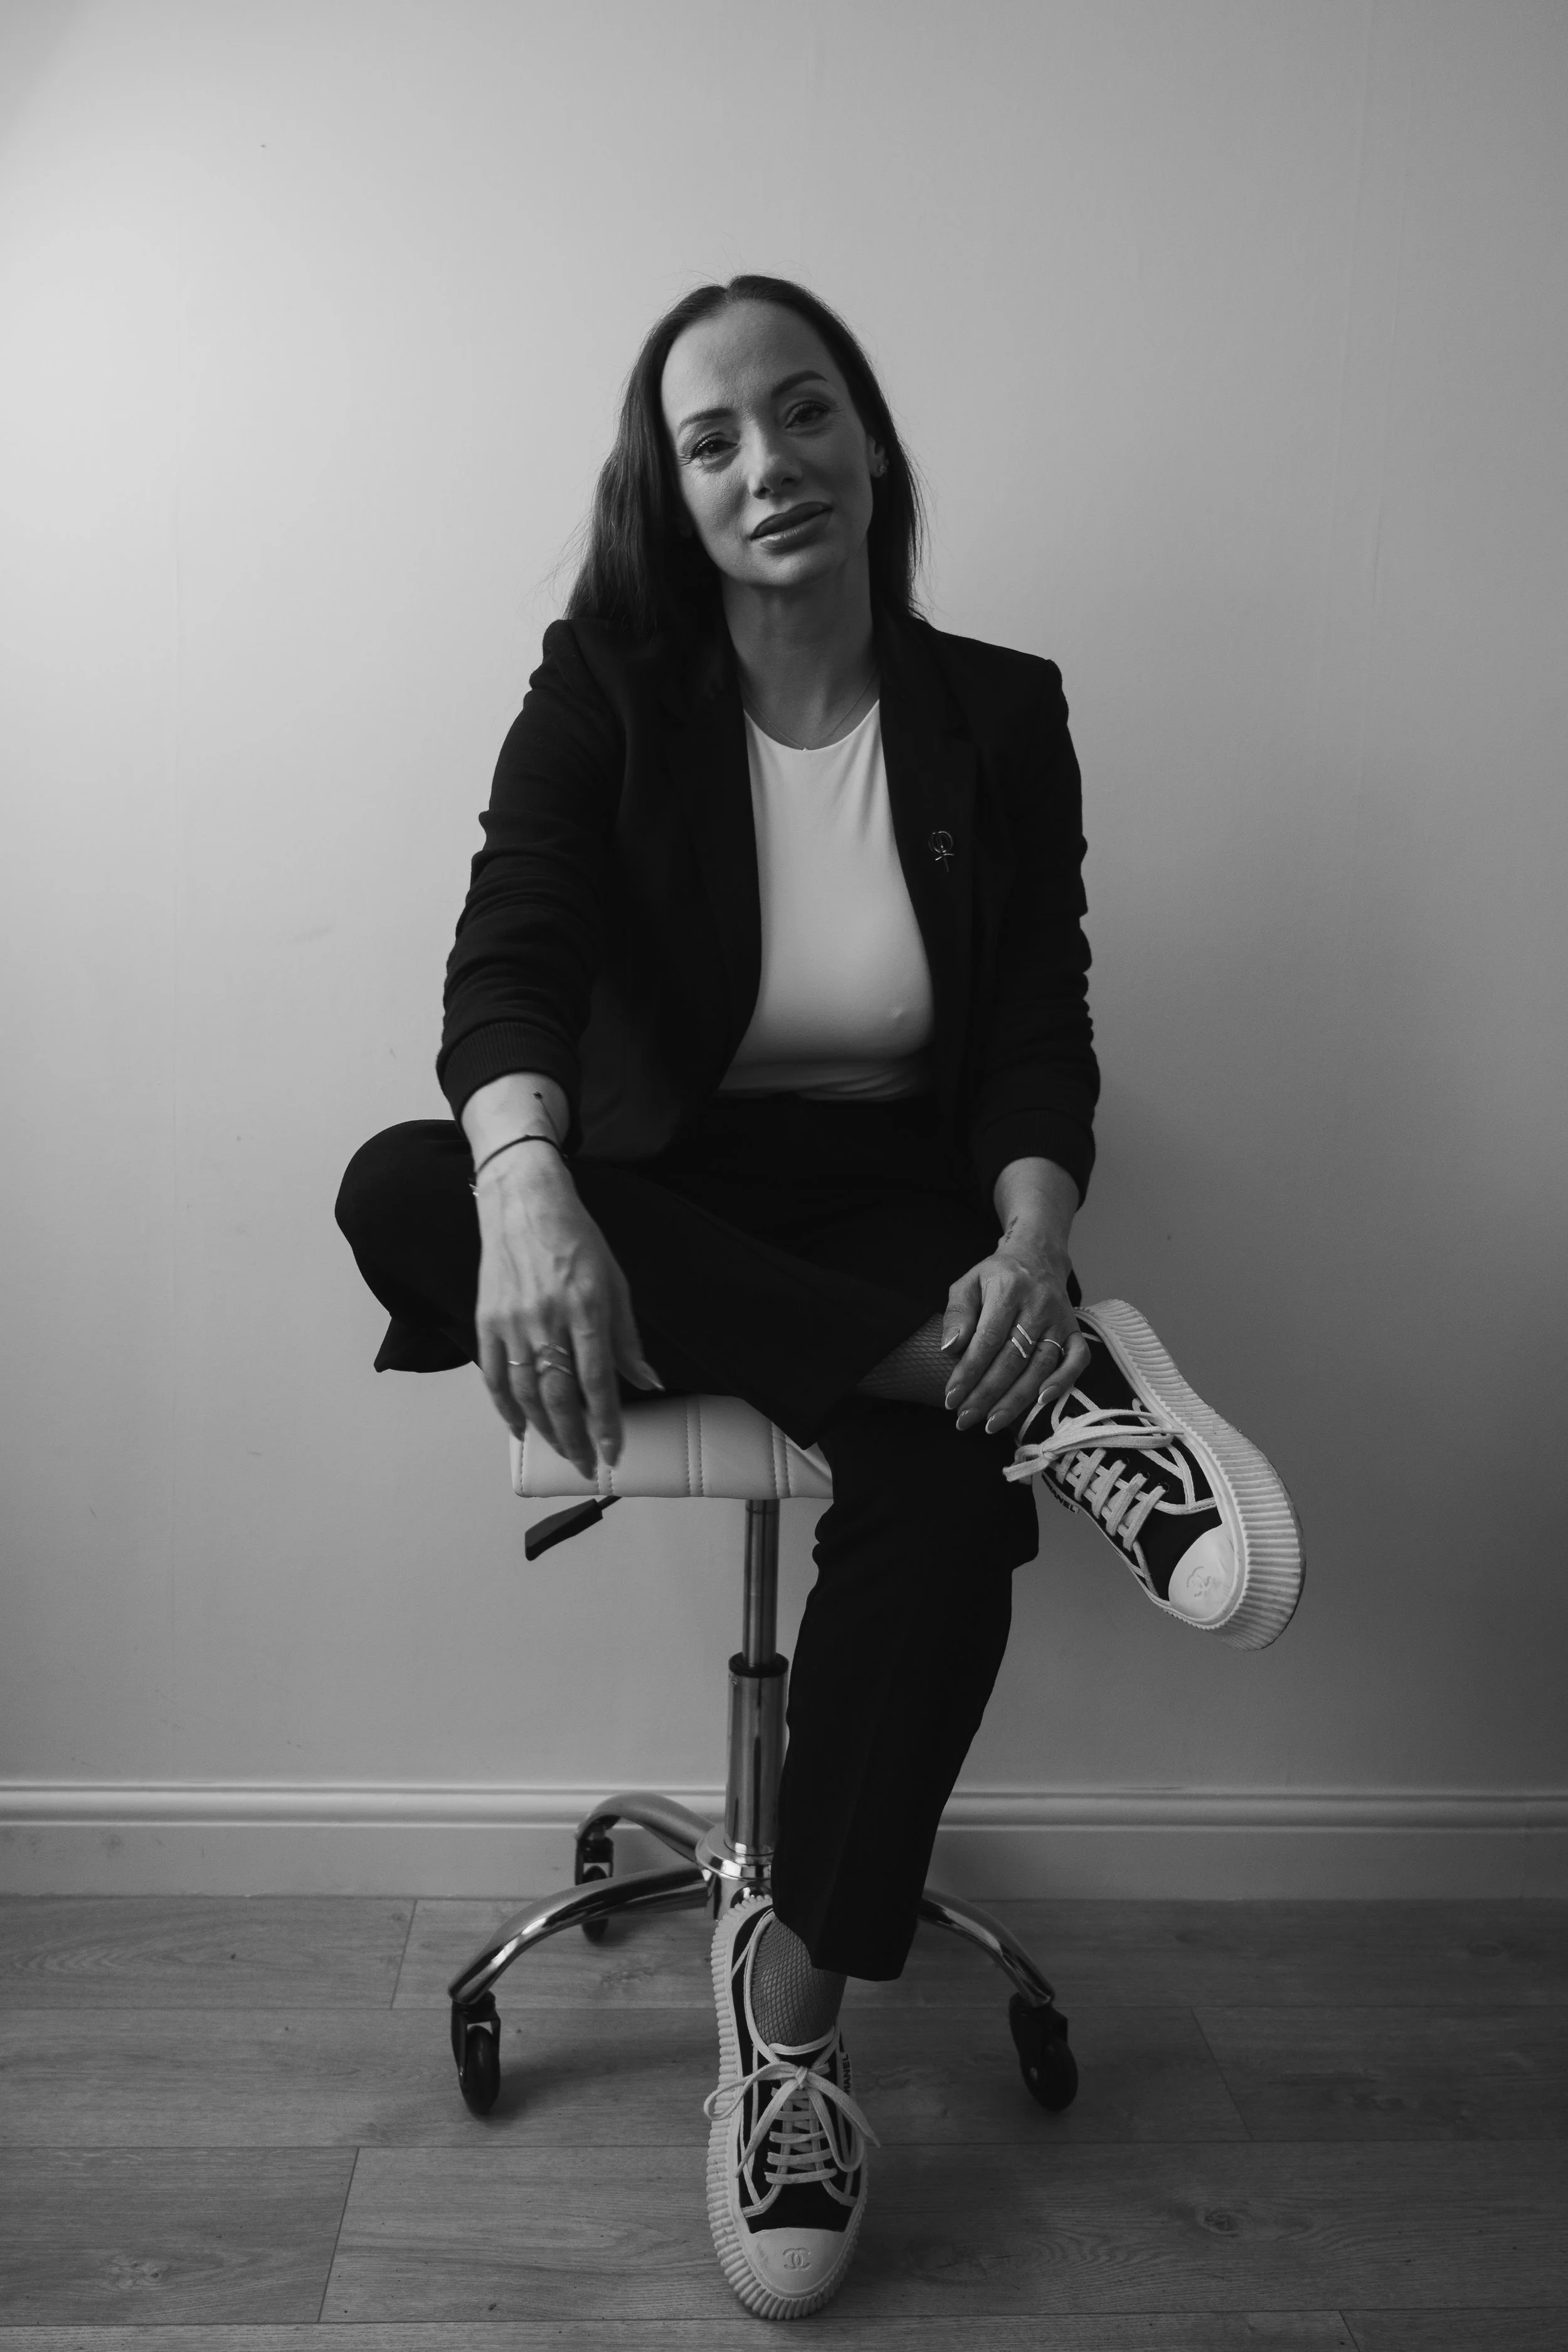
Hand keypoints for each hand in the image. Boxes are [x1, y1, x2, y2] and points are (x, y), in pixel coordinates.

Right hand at [473, 1150, 661, 1475]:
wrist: (523, 1201)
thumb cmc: (576, 1238)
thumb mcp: (614, 1281)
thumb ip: (627, 1338)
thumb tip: (648, 1381)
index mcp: (584, 1307)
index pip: (597, 1381)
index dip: (606, 1422)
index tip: (614, 1452)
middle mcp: (545, 1319)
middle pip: (558, 1396)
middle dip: (575, 1438)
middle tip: (587, 1465)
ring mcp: (511, 1322)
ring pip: (526, 1393)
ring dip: (545, 1430)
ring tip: (563, 1450)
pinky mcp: (486, 1320)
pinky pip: (493, 1377)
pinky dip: (506, 1408)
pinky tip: (521, 1429)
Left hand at [939, 1227, 1089, 1436]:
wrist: (1038, 1256)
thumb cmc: (996, 1276)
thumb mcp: (968, 1283)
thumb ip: (957, 1314)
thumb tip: (950, 1348)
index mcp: (1009, 1289)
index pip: (987, 1340)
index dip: (968, 1372)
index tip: (951, 1398)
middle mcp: (1038, 1305)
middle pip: (1013, 1359)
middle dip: (987, 1394)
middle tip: (966, 1419)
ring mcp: (1060, 1319)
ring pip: (1041, 1365)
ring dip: (1017, 1399)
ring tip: (992, 1423)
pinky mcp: (1074, 1329)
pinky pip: (1077, 1359)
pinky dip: (1064, 1381)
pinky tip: (1042, 1401)